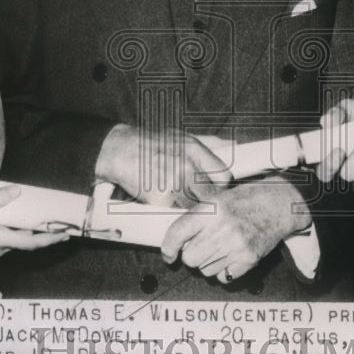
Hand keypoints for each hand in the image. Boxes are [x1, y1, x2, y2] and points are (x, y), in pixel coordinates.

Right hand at [0, 187, 69, 263]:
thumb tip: (18, 191)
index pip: (31, 243)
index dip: (50, 239)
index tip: (66, 235)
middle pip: (24, 242)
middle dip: (40, 233)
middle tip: (54, 221)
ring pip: (12, 242)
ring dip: (25, 232)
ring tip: (34, 216)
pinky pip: (2, 243)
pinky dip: (11, 233)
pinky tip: (8, 221)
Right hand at [95, 124, 231, 207]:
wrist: (120, 150)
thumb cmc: (152, 143)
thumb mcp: (182, 136)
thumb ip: (208, 143)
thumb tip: (233, 146)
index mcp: (194, 150)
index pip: (224, 176)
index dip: (222, 188)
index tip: (216, 192)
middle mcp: (187, 167)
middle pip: (212, 197)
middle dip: (208, 204)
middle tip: (202, 206)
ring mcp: (173, 185)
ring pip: (195, 209)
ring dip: (192, 214)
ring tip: (186, 211)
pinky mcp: (159, 200)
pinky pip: (175, 216)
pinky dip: (174, 217)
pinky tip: (169, 210)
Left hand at [160, 178, 310, 283]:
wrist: (278, 204)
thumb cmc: (246, 199)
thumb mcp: (218, 199)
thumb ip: (198, 217)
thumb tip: (176, 243)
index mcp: (212, 209)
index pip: (178, 233)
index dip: (168, 247)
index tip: (169, 255)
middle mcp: (222, 228)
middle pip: (190, 258)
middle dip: (192, 254)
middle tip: (203, 245)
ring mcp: (236, 246)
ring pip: (204, 271)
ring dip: (208, 263)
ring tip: (221, 247)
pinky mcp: (248, 259)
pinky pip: (223, 277)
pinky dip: (224, 270)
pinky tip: (231, 255)